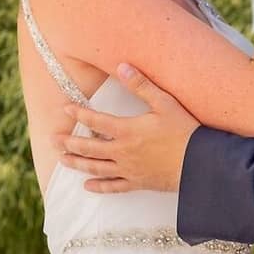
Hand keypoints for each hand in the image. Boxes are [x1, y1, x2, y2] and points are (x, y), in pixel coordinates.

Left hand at [55, 64, 197, 193]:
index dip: (78, 114)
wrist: (200, 163)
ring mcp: (129, 169)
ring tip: (62, 160)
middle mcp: (123, 152)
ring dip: (76, 164)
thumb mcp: (165, 103)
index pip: (95, 121)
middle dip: (69, 143)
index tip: (65, 108)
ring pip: (96, 168)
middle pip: (89, 148)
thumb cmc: (185, 130)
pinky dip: (99, 187)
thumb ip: (141, 85)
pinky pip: (113, 187)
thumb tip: (122, 65)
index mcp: (127, 130)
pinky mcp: (138, 183)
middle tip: (53, 139)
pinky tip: (86, 186)